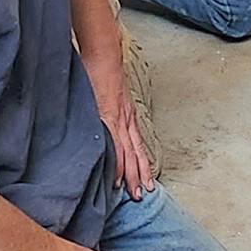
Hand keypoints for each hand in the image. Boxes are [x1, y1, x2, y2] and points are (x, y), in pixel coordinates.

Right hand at [92, 60, 154, 200]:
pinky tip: (117, 177)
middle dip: (140, 176)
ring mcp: (118, 120)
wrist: (104, 55)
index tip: (146, 181)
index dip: (143, 164)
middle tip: (142, 195)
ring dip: (130, 176)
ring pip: (128, 154)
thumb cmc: (104, 70)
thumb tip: (105, 119)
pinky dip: (117, 163)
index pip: (138, 146)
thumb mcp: (112, 93)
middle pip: (136, 154)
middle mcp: (126, 120)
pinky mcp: (107, 118)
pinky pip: (115, 146)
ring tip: (132, 193)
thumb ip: (110, 107)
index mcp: (128, 116)